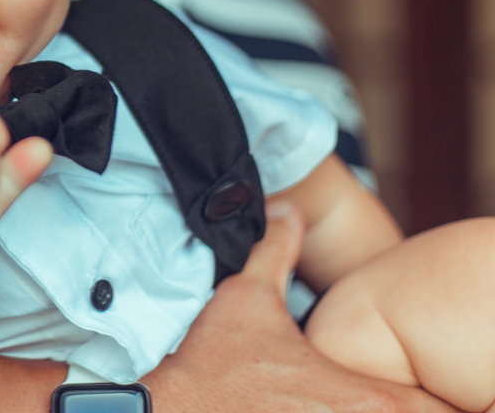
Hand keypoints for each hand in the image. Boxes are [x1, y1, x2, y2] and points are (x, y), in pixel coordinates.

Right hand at [143, 201, 460, 412]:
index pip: (432, 409)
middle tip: (364, 395)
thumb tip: (284, 213)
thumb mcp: (245, 297)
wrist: (174, 410)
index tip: (397, 385)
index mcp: (364, 397)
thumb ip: (275, 252)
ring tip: (334, 406)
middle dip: (394, 408)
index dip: (423, 398)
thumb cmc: (212, 364)